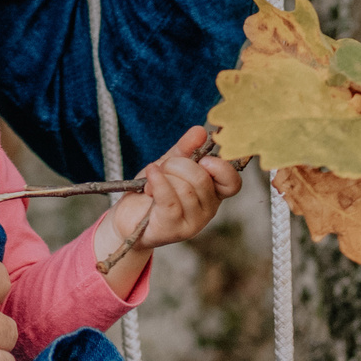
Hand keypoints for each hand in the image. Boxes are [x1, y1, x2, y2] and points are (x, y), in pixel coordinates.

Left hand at [91, 126, 241, 290]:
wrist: (128, 217)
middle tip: (161, 170)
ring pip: (185, 189)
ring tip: (150, 183)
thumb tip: (200, 131)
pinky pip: (169, 200)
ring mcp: (193, 222)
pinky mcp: (174, 229)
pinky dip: (158, 183)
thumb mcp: (169, 165)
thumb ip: (186, 148)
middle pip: (201, 178)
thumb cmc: (152, 191)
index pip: (232, 181)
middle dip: (175, 165)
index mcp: (212, 192)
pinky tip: (149, 177)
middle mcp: (208, 209)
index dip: (220, 167)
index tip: (202, 159)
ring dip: (162, 178)